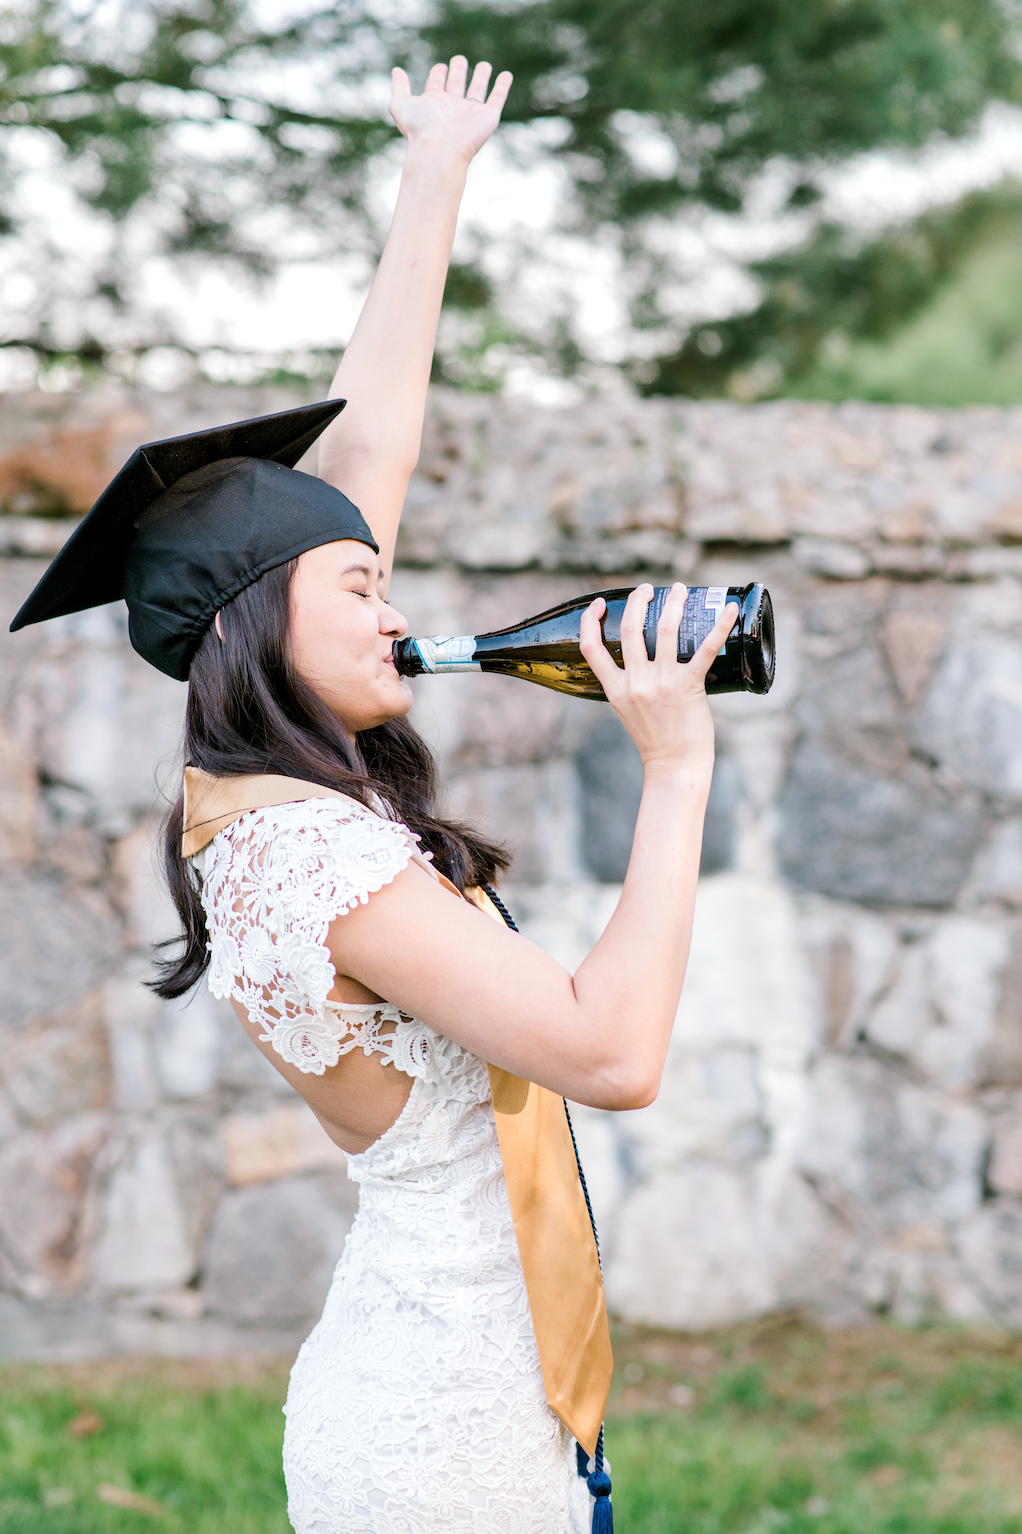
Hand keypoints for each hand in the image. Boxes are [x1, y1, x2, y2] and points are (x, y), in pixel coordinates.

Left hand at [390, 56, 512, 162]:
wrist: (439, 149)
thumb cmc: (419, 129)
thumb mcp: (400, 104)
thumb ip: (398, 87)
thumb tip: (396, 70)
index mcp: (434, 103)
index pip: (437, 84)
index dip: (438, 74)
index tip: (441, 67)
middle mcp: (452, 107)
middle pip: (457, 85)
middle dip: (458, 71)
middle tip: (459, 60)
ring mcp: (471, 112)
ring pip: (477, 90)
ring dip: (481, 77)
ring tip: (484, 65)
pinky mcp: (488, 117)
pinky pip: (497, 98)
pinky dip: (502, 87)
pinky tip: (506, 75)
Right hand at [579, 583, 738, 770]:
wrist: (675, 764)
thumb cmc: (655, 738)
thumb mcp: (628, 709)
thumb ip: (628, 683)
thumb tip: (638, 656)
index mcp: (615, 689)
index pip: (591, 648)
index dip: (590, 621)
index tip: (599, 604)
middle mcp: (636, 683)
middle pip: (630, 629)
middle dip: (637, 601)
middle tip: (646, 589)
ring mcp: (663, 683)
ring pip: (665, 630)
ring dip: (673, 603)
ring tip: (679, 590)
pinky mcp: (690, 685)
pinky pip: (705, 648)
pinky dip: (720, 626)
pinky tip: (730, 609)